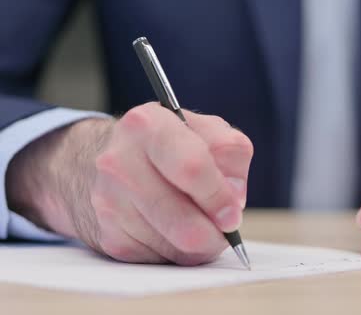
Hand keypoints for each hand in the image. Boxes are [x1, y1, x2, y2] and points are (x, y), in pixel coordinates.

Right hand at [6, 102, 253, 264]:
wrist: (105, 162)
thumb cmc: (168, 146)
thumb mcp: (205, 130)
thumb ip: (231, 153)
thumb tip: (233, 199)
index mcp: (148, 125)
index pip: (192, 168)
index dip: (219, 197)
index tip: (233, 214)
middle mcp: (119, 161)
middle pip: (183, 220)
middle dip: (214, 232)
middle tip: (225, 227)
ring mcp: (109, 202)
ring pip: (175, 246)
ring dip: (199, 244)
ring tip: (202, 222)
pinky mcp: (109, 237)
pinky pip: (161, 258)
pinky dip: (178, 250)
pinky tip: (176, 229)